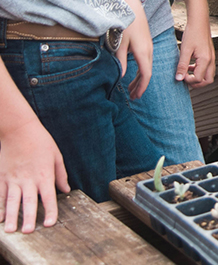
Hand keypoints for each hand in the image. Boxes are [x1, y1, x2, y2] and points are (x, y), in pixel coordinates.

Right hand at [0, 117, 68, 232]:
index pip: (48, 196)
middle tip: (28, 232)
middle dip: (28, 218)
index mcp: (44, 174)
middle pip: (29, 201)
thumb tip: (66, 190)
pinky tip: (0, 219)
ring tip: (11, 231)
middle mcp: (28, 179)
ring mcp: (13, 179)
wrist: (19, 130)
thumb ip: (61, 174)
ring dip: (12, 216)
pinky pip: (0, 195)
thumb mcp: (56, 155)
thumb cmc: (41, 141)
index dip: (50, 211)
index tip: (49, 224)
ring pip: (12, 201)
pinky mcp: (2, 177)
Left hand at [117, 11, 152, 99]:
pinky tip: (135, 73)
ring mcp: (148, 45)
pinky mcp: (146, 42)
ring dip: (141, 78)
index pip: (146, 74)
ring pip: (147, 66)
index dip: (142, 87)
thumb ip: (120, 60)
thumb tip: (120, 76)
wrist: (131, 6)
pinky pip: (146, 60)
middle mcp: (148, 50)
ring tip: (132, 88)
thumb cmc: (124, 24)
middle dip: (141, 85)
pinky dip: (142, 69)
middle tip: (132, 96)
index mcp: (143, 52)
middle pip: (147, 72)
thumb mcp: (119, 43)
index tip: (136, 96)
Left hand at [176, 19, 214, 87]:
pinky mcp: (210, 54)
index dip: (188, 81)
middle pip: (208, 80)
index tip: (180, 76)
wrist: (199, 21)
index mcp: (205, 60)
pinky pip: (207, 68)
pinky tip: (190, 65)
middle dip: (197, 83)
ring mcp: (212, 57)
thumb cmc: (192, 33)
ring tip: (187, 72)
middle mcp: (211, 60)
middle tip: (186, 80)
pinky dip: (199, 70)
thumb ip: (182, 65)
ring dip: (198, 77)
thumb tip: (179, 78)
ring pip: (208, 75)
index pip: (198, 79)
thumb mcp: (185, 50)